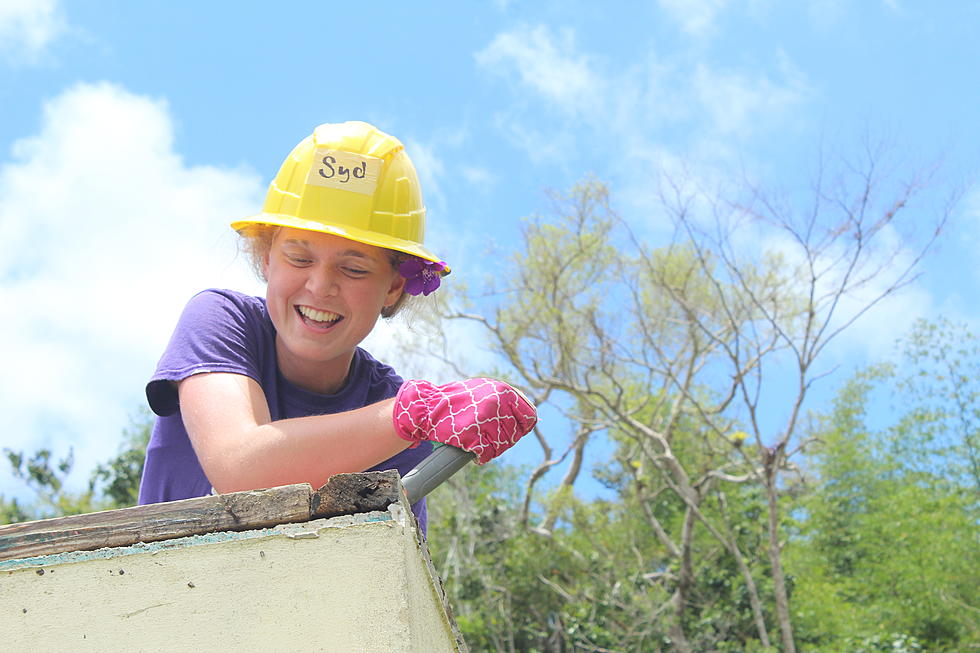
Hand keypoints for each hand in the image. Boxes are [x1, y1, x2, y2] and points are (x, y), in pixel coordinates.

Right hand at [392, 378, 537, 463]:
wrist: (427, 408)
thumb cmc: (457, 400)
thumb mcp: (485, 389)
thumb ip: (506, 399)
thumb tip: (533, 415)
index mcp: (503, 391)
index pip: (529, 415)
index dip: (524, 426)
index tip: (516, 431)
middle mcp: (497, 403)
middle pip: (515, 433)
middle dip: (505, 440)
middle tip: (491, 439)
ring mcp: (485, 419)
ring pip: (502, 445)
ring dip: (493, 449)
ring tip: (481, 445)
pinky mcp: (472, 435)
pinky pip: (487, 453)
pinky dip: (482, 457)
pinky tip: (476, 453)